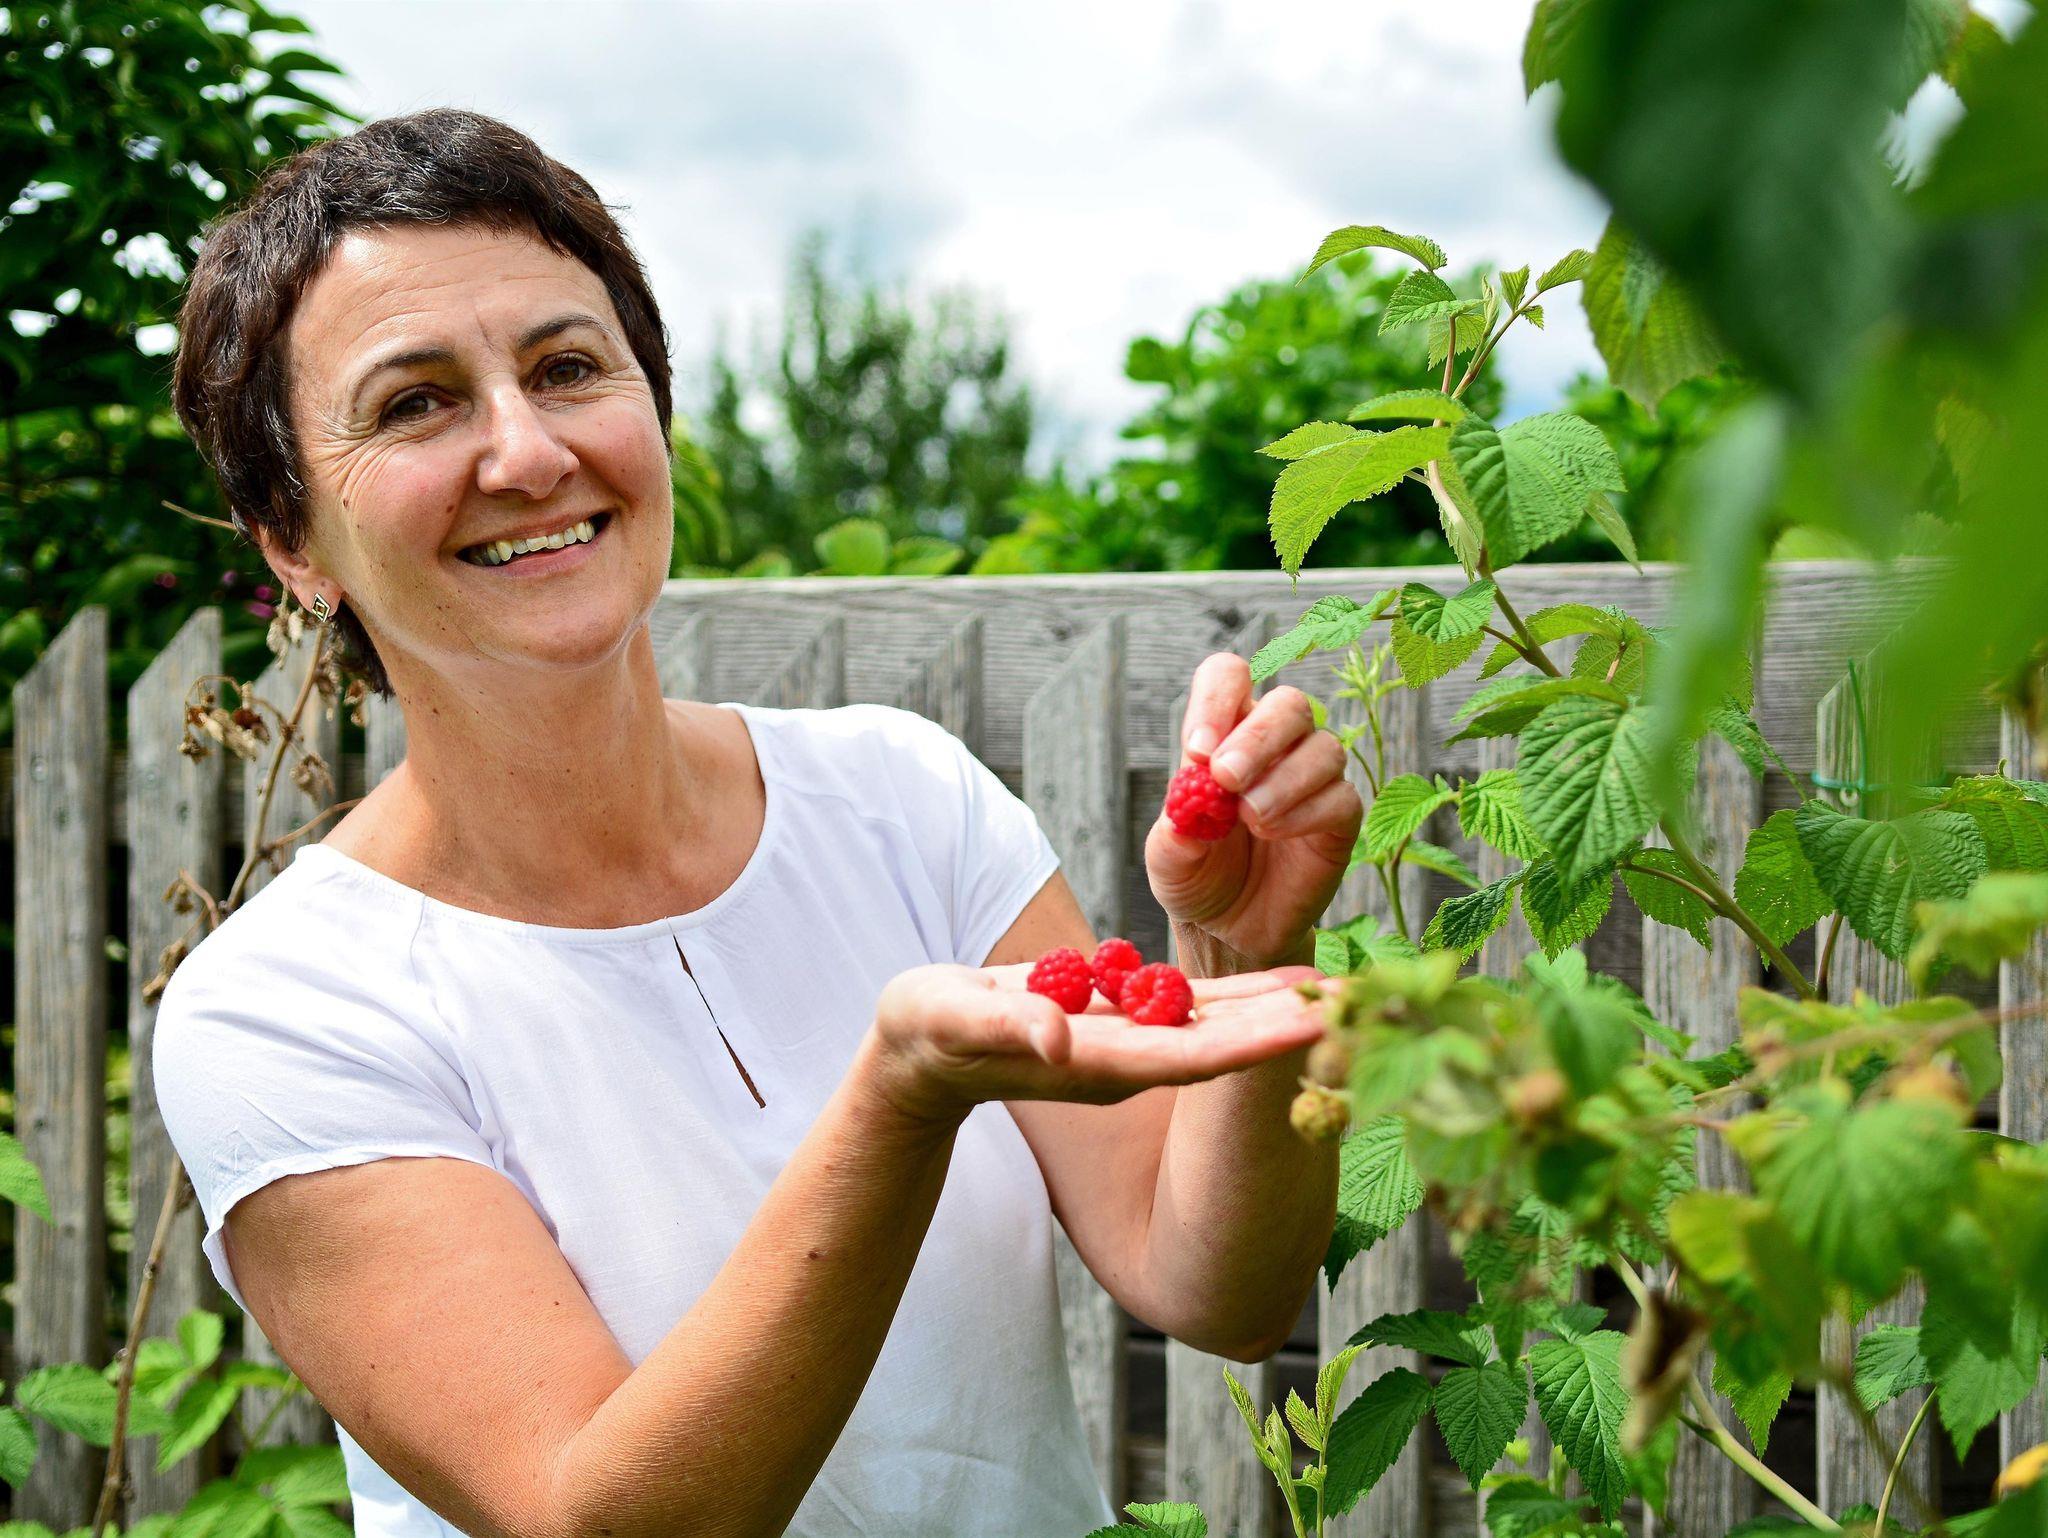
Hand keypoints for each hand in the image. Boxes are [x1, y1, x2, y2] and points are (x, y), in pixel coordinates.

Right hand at [860, 960, 1327, 1128]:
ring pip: (1221, 1025)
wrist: (922, 1051)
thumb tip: (1058, 1039)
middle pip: (1225, 1044)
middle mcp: (1128, 1061)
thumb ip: (1006, 1029)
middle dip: (1290, 1026)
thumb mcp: (954, 1023)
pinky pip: (1197, 1006)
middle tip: (1361, 1003)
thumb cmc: (929, 1035)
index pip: (1192, 1056)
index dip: (1255, 1042)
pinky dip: (1246, 995)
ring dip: (1280, 1010)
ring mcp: (1129, 1043)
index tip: (1312, 1025)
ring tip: (1343, 988)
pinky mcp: (1124, 1020)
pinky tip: (1290, 977)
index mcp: (1098, 1064)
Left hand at [1145, 653, 1363, 969]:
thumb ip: (1176, 832)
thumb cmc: (1196, 875)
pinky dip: (1305, 812)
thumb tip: (1195, 808)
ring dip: (1282, 781)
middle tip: (1225, 778)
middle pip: (1289, 705)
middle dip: (1257, 738)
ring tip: (1250, 819)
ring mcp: (1312, 779)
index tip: (1198, 750)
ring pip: (1322, 748)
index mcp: (1225, 732)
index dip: (1217, 701)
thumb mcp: (1169, 857)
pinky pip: (1340, 796)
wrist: (1227, 928)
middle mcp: (1275, 745)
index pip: (1230, 678)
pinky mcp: (1339, 818)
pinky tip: (1275, 834)